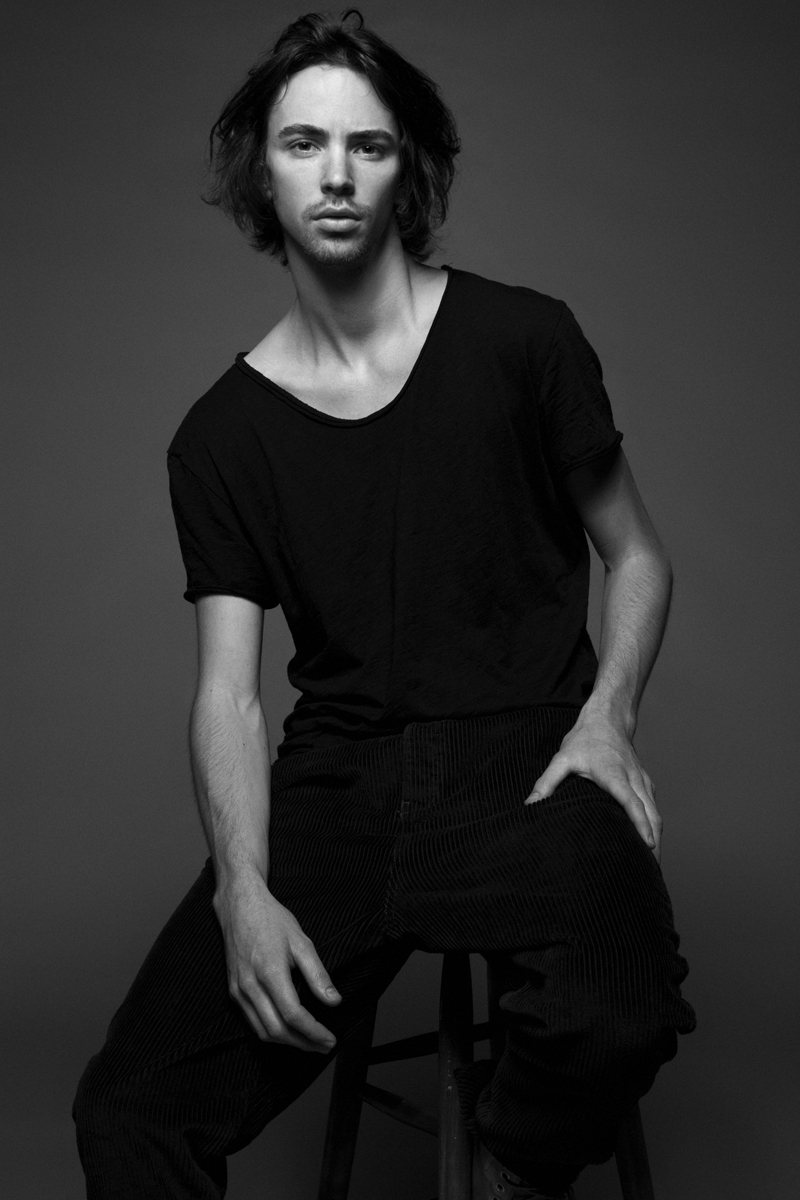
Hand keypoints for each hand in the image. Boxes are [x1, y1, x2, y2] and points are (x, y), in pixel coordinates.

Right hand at [213, 872, 341, 1051]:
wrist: (240, 906)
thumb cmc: (272, 920)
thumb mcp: (301, 942)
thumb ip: (318, 975)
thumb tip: (334, 1001)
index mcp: (270, 972)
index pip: (293, 1015)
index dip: (314, 1032)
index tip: (330, 1039)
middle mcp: (250, 986)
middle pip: (277, 1030)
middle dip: (303, 1044)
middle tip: (324, 1047)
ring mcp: (239, 991)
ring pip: (263, 1031)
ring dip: (288, 1043)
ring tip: (310, 1042)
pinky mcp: (233, 992)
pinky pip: (252, 1022)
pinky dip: (272, 1032)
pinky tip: (288, 1030)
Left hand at [524, 714, 661, 860]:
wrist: (607, 719)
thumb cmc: (584, 740)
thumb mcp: (562, 758)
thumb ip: (547, 783)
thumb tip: (530, 805)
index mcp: (615, 774)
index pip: (632, 801)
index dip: (640, 824)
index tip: (649, 845)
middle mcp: (634, 779)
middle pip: (651, 814)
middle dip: (653, 843)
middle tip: (650, 872)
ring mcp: (643, 781)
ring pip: (656, 813)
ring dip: (656, 838)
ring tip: (651, 866)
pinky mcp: (645, 784)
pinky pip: (653, 808)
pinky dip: (654, 827)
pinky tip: (648, 845)